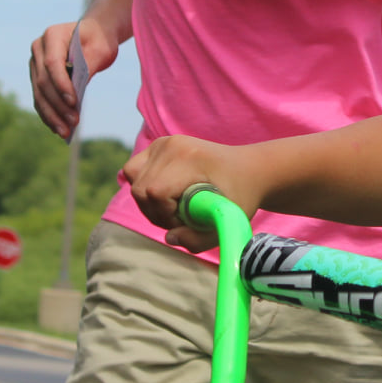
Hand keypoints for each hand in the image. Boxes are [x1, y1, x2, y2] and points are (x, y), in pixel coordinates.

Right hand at [28, 17, 118, 139]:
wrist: (94, 34)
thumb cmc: (99, 39)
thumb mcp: (101, 49)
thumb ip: (89, 66)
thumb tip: (76, 92)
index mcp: (52, 35)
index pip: (52, 63)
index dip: (61, 84)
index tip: (74, 102)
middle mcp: (39, 48)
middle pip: (44, 81)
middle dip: (58, 104)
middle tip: (74, 121)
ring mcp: (35, 63)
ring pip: (39, 93)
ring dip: (51, 114)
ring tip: (65, 131)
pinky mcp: (37, 76)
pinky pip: (40, 98)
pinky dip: (48, 114)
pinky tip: (57, 128)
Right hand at [122, 135, 262, 251]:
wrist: (248, 169)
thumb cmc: (240, 196)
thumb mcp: (227, 221)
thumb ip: (199, 239)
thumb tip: (170, 238)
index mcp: (190, 158)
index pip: (155, 192)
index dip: (165, 215)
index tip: (186, 221)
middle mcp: (173, 145)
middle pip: (140, 189)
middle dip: (156, 212)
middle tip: (181, 219)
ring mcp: (163, 143)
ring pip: (134, 181)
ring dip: (148, 202)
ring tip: (174, 208)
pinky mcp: (157, 145)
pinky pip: (133, 171)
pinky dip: (143, 188)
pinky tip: (165, 195)